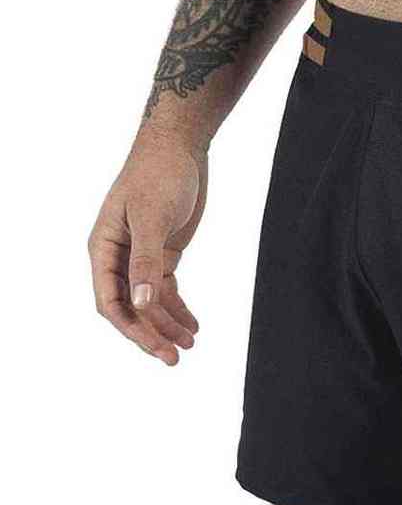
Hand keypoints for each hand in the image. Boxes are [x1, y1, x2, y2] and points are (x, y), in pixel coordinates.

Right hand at [88, 134, 205, 365]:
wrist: (179, 147)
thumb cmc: (159, 174)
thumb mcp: (153, 218)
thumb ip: (147, 262)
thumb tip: (141, 304)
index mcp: (103, 249)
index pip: (110, 302)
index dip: (131, 329)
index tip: (156, 348)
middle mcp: (118, 256)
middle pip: (131, 308)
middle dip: (151, 333)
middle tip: (176, 358)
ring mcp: (140, 255)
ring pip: (150, 301)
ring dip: (168, 323)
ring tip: (191, 343)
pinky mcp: (162, 251)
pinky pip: (165, 288)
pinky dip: (178, 307)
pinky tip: (194, 324)